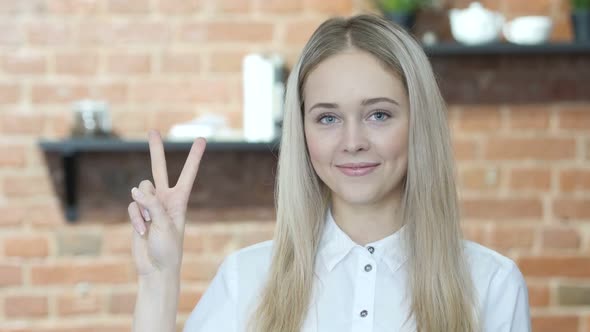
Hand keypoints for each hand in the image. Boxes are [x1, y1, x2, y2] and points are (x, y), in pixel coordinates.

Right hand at [128, 130, 205, 278]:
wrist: (155, 268)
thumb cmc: (168, 249)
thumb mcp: (165, 225)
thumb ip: (152, 205)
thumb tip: (136, 189)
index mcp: (179, 201)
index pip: (187, 174)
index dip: (194, 157)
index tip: (201, 139)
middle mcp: (165, 199)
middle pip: (159, 169)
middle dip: (156, 151)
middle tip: (153, 131)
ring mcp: (150, 206)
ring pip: (140, 189)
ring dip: (142, 206)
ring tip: (149, 224)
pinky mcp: (138, 214)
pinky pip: (132, 206)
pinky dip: (135, 217)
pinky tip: (141, 230)